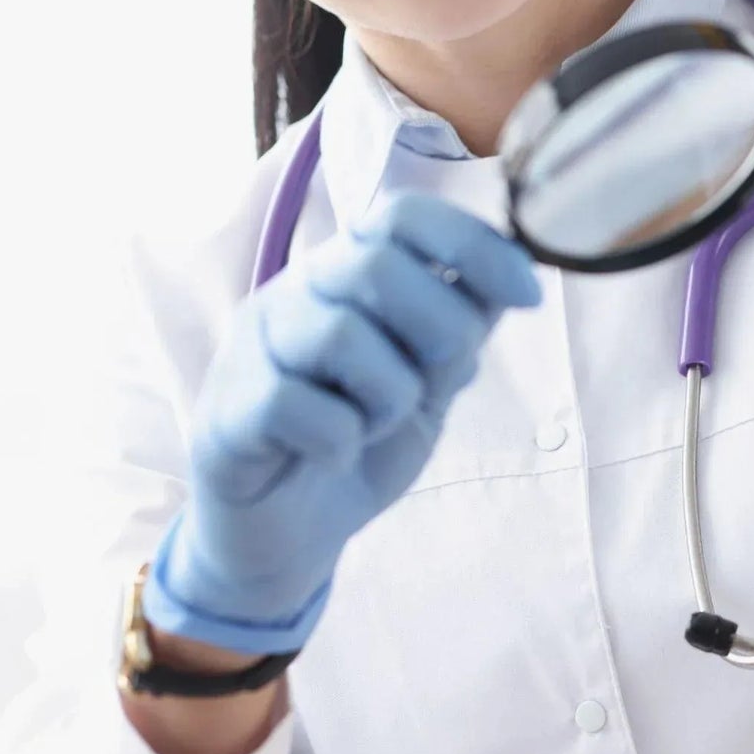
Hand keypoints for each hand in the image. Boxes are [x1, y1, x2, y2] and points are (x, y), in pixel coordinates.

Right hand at [140, 192, 541, 654]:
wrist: (286, 536)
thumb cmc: (362, 437)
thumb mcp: (432, 380)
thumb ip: (464, 326)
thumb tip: (517, 277)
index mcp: (346, 270)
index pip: (404, 217)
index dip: (473, 246)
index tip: (529, 298)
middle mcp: (295, 291)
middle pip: (376, 265)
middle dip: (439, 330)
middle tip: (435, 384)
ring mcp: (251, 347)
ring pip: (339, 334)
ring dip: (388, 396)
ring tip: (375, 425)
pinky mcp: (225, 412)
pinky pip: (294, 404)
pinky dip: (339, 439)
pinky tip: (334, 454)